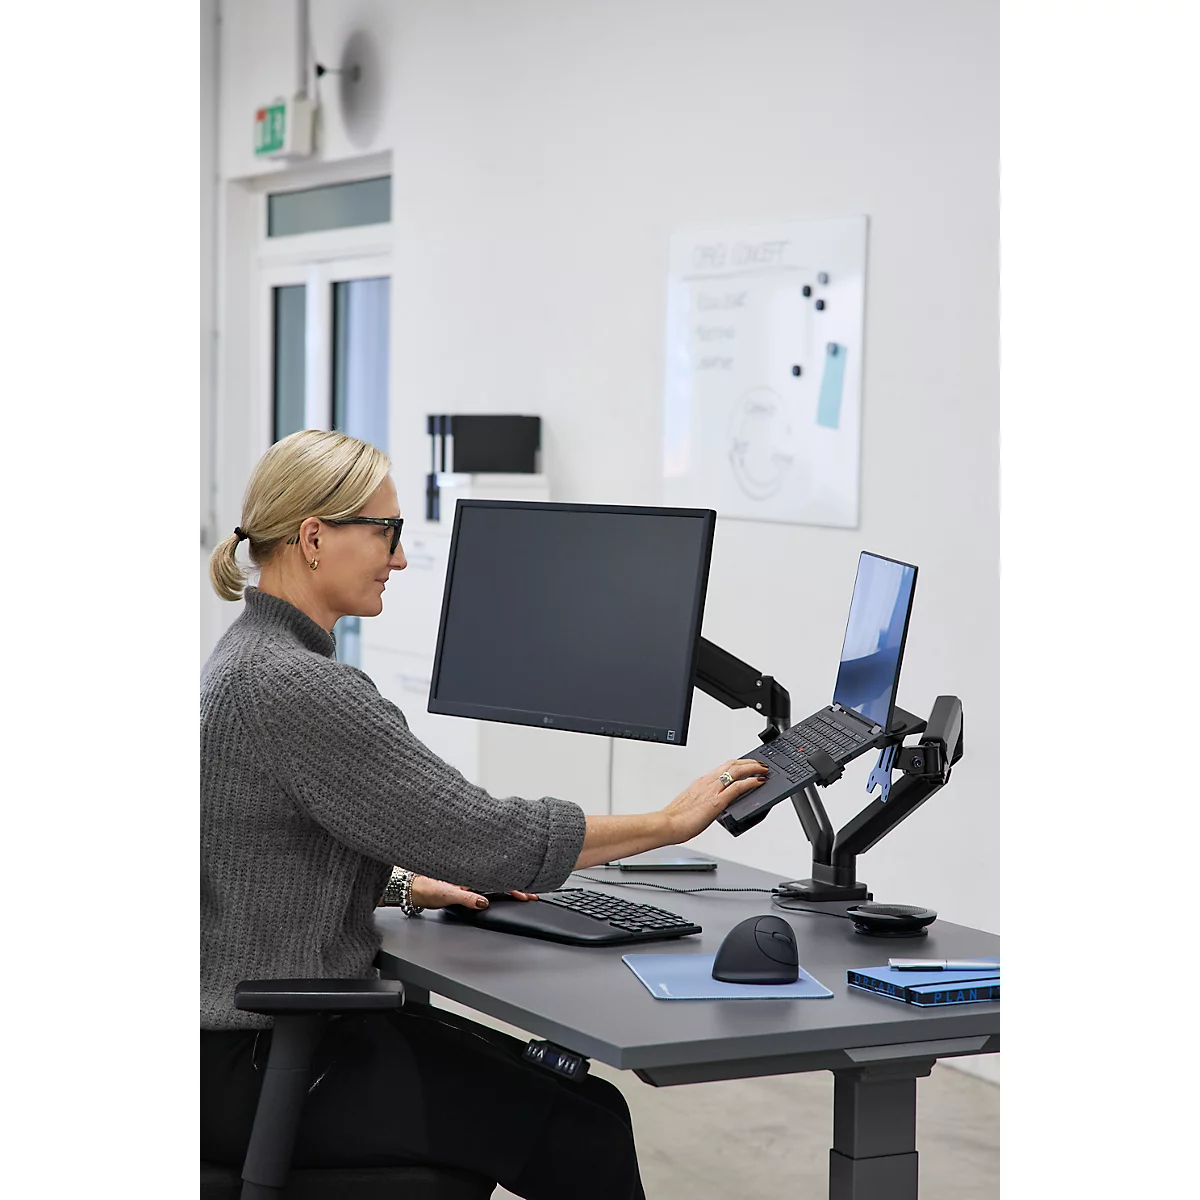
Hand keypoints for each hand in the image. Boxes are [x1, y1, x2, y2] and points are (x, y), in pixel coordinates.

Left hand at [407, 876, 538, 910]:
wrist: (413, 889)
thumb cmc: (426, 887)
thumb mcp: (447, 894)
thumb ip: (466, 898)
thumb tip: (484, 902)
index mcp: (471, 874)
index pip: (498, 880)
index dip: (514, 886)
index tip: (527, 891)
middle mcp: (473, 875)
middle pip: (500, 880)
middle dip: (518, 886)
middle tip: (533, 893)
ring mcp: (470, 881)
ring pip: (495, 884)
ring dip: (510, 888)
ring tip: (525, 892)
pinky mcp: (466, 887)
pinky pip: (487, 888)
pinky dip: (499, 890)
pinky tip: (505, 892)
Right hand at [660, 758, 767, 842]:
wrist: (668, 824)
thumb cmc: (676, 817)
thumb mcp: (691, 803)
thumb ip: (702, 800)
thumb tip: (710, 804)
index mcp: (701, 782)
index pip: (723, 767)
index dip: (737, 764)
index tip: (746, 765)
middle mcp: (708, 782)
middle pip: (732, 764)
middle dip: (748, 762)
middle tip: (759, 764)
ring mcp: (713, 790)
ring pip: (737, 771)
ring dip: (753, 768)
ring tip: (763, 770)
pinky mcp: (717, 801)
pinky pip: (738, 787)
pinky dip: (750, 782)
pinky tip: (759, 782)